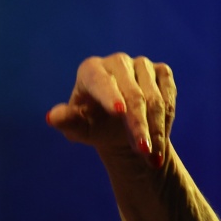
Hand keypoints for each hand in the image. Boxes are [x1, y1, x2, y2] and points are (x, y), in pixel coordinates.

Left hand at [46, 54, 176, 168]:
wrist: (119, 129)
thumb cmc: (93, 126)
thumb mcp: (78, 129)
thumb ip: (67, 122)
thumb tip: (52, 118)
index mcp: (91, 70)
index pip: (100, 81)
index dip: (110, 95)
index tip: (119, 112)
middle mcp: (117, 62)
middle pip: (133, 95)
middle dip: (139, 126)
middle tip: (143, 151)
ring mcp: (142, 65)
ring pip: (154, 98)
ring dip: (156, 129)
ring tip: (153, 158)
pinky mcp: (161, 72)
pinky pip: (168, 94)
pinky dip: (166, 119)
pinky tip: (160, 140)